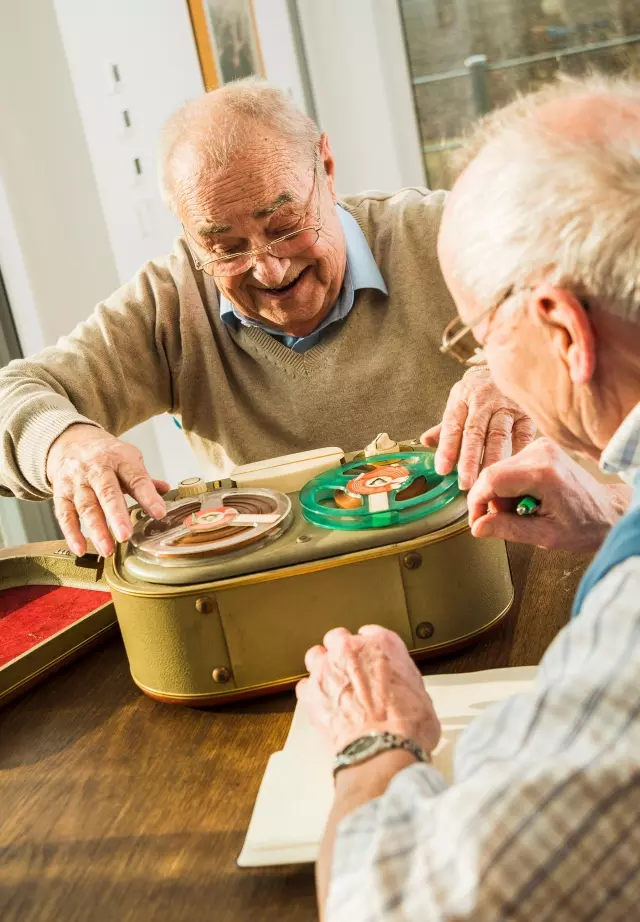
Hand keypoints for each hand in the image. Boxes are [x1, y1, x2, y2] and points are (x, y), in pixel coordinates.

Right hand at [46, 424, 168, 557]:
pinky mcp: (61, 492)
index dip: (148, 496)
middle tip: (125, 536)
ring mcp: (77, 481)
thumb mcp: (128, 459)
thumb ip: (144, 479)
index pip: (136, 478)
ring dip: (96, 530)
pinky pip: (64, 514)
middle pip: (107, 493)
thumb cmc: (105, 454)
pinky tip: (81, 548)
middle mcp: (96, 469)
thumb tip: (166, 490)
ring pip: (86, 506)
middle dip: (116, 515)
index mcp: (120, 459)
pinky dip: (71, 533)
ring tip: (107, 549)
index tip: (159, 513)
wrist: (70, 440)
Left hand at [296, 626, 439, 755]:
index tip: (370, 659)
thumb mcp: (420, 694)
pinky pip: (305, 686)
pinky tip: (323, 706)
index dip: (370, 648)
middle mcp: (352, 650)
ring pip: (316, 656)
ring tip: (332, 687)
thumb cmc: (406, 725)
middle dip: (343, 654)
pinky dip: (312, 695)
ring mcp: (327, 669)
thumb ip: (403, 681)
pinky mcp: (310, 692)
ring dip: (323, 668)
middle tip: (351, 673)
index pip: (371, 633)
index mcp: (383, 645)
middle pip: (339, 639)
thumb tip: (402, 692)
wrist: (383, 748)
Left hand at [421, 367, 534, 490]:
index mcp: (462, 399)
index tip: (443, 470)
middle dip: (469, 459)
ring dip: (492, 458)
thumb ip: (445, 426)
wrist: (507, 366)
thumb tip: (426, 442)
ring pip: (498, 435)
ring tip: (488, 479)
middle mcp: (483, 401)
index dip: (447, 448)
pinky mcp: (525, 411)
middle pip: (474, 432)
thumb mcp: (459, 402)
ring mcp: (506, 405)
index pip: (452, 426)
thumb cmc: (479, 392)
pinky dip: (518, 450)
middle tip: (465, 483)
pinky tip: (513, 468)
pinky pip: (523, 433)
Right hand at [466, 438, 629, 552]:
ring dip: (503, 495)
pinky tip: (528, 498)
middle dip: (493, 501)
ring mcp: (541, 447)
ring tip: (525, 510)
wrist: (607, 511)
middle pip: (493, 474)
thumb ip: (508, 529)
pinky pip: (510, 467)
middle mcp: (541, 453)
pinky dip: (512, 486)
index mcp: (543, 473)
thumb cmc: (585, 525)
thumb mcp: (545, 535)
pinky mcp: (540, 448)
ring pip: (499, 471)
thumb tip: (478, 526)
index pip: (491, 480)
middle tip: (510, 520)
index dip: (477, 502)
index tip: (477, 521)